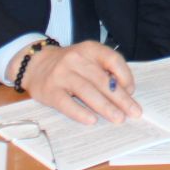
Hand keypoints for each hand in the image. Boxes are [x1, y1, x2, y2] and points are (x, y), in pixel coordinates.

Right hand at [16, 41, 138, 125]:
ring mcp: (61, 74)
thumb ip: (104, 70)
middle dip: (121, 98)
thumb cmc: (69, 65)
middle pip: (102, 80)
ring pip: (87, 91)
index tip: (131, 91)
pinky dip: (80, 112)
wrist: (35, 64)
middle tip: (134, 112)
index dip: (125, 76)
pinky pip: (66, 103)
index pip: (113, 59)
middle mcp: (75, 59)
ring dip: (105, 107)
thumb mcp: (87, 58)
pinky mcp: (49, 90)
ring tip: (118, 118)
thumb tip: (125, 92)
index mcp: (89, 49)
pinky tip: (92, 120)